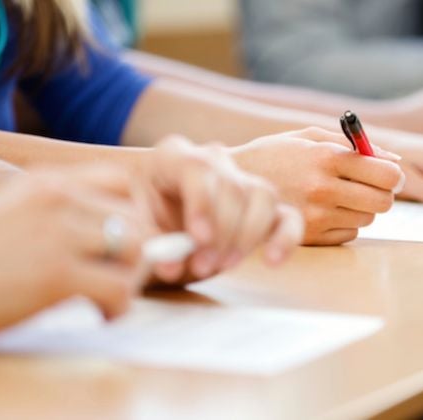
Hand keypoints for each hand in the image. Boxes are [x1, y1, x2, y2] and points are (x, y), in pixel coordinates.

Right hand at [0, 165, 153, 345]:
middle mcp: (57, 198)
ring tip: (107, 298)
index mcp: (47, 181)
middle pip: (137, 219)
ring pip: (136, 250)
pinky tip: (100, 315)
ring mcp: (57, 233)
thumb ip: (63, 213)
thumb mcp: (14, 211)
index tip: (121, 246)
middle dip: (137, 255)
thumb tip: (120, 236)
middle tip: (118, 280)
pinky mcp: (56, 273)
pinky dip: (118, 307)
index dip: (134, 216)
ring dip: (131, 280)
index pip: (122, 182)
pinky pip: (120, 287)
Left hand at [140, 137, 303, 282]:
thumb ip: (150, 245)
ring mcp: (242, 181)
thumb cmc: (142, 223)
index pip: (197, 168)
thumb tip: (171, 265)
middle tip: (203, 266)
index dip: (202, 202)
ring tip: (224, 266)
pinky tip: (271, 261)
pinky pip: (287, 217)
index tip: (199, 237)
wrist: (154, 228)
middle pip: (232, 186)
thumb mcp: (135, 228)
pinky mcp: (264, 209)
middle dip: (222, 231)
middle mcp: (213, 161)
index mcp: (173, 157)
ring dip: (247, 236)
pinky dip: (285, 239)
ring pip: (263, 196)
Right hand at [230, 127, 404, 244]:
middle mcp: (322, 188)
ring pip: (367, 219)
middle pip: (383, 202)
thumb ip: (353, 144)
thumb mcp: (309, 137)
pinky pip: (349, 234)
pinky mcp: (309, 236)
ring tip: (338, 196)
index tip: (390, 175)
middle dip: (383, 194)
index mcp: (325, 157)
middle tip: (370, 187)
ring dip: (361, 208)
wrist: (232, 183)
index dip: (394, 175)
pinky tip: (324, 211)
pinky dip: (344, 223)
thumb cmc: (275, 154)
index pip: (385, 174)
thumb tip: (394, 160)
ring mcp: (315, 216)